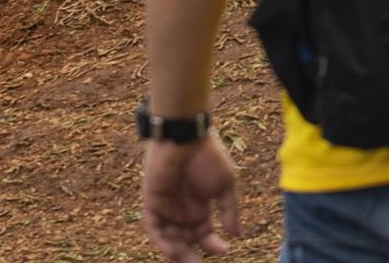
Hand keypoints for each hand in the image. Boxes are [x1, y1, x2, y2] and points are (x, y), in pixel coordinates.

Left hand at [142, 133, 239, 260]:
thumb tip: (236, 235)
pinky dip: (163, 241)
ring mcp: (167, 207)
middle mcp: (183, 209)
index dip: (213, 243)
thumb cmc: (209, 158)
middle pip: (186, 239)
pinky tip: (174, 250)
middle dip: (192, 254)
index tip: (225, 250)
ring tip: (189, 261)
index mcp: (201, 204)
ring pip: (170, 238)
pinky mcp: (152, 203)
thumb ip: (229, 211)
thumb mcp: (226, 186)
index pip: (204, 232)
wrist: (187, 139)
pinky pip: (155, 228)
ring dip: (177, 252)